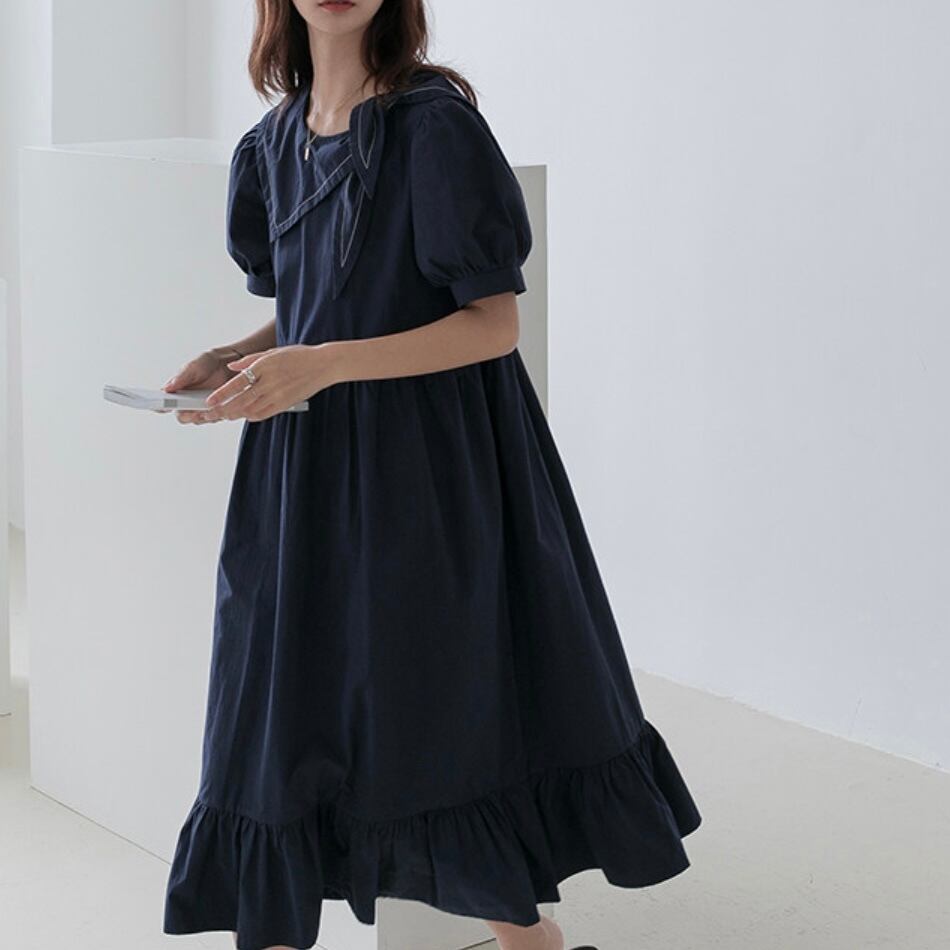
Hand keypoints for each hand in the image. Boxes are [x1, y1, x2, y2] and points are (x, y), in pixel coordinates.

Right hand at [159, 347, 243, 424]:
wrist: (229, 363)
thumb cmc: (207, 363)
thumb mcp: (194, 366)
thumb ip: (181, 377)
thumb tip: (167, 389)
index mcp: (176, 392)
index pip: (162, 405)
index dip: (159, 407)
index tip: (161, 405)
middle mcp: (187, 403)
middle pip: (182, 417)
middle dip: (186, 415)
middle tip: (191, 409)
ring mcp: (202, 408)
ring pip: (199, 420)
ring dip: (203, 415)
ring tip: (207, 405)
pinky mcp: (216, 411)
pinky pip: (214, 418)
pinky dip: (216, 414)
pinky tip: (219, 404)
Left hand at [202, 344, 340, 422]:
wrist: (324, 365)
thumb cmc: (299, 356)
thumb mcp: (273, 352)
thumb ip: (250, 360)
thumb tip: (231, 368)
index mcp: (264, 365)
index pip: (237, 383)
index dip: (222, 394)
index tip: (209, 400)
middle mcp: (270, 381)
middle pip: (241, 400)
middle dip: (224, 409)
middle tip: (210, 414)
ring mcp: (278, 394)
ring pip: (251, 409)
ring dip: (236, 414)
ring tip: (223, 416)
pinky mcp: (286, 403)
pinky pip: (265, 413)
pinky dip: (253, 415)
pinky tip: (245, 416)